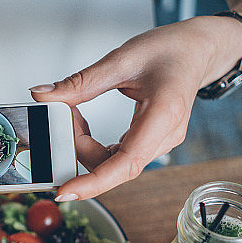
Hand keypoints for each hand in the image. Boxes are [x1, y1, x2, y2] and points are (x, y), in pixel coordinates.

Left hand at [30, 19, 215, 199]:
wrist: (198, 50)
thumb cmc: (170, 50)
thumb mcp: (121, 59)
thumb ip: (80, 82)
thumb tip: (43, 94)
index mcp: (162, 115)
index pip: (125, 164)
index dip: (94, 183)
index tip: (66, 192)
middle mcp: (164, 137)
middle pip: (113, 165)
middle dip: (80, 147)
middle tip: (66, 115)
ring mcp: (160, 144)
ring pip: (112, 163)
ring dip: (86, 145)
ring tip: (76, 115)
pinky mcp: (151, 144)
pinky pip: (117, 157)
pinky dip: (96, 145)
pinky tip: (86, 124)